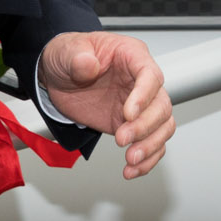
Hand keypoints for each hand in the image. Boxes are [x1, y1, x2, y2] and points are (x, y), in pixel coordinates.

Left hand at [38, 31, 174, 178]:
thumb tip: (88, 65)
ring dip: (151, 146)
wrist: (57, 78)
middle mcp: (141, 82)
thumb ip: (78, 57)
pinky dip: (147, 159)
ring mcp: (139, 105)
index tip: (129, 113)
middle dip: (145, 126)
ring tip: (130, 159)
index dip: (144, 96)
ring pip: (163, 127)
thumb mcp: (66, 51)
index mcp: (132, 56)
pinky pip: (152, 143)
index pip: (150, 75)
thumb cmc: (68, 57)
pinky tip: (132, 169)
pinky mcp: (132, 125)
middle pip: (161, 105)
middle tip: (122, 139)